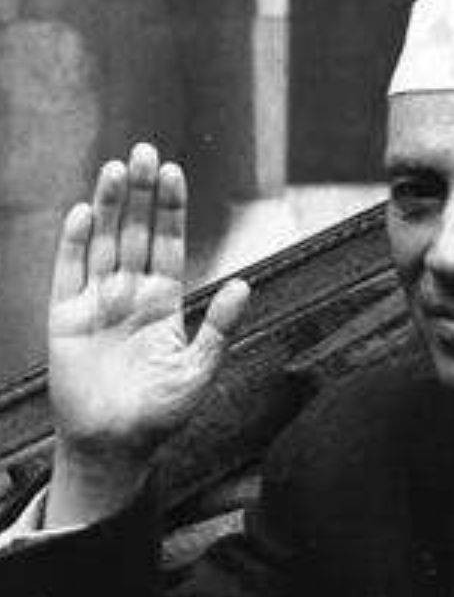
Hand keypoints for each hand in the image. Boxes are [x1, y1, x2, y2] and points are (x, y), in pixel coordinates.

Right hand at [45, 143, 248, 525]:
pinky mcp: (66, 319)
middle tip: (147, 151)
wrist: (115, 445)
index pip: (168, 244)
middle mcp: (130, 295)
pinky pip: (69, 273)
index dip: (171, 209)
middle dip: (142, 193)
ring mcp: (96, 303)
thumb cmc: (161, 412)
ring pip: (104, 243)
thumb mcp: (200, 368)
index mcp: (163, 302)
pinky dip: (75, 243)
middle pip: (136, 233)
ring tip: (118, 168)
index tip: (175, 173)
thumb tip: (244, 284)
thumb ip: (220, 326)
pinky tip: (86, 213)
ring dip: (111, 206)